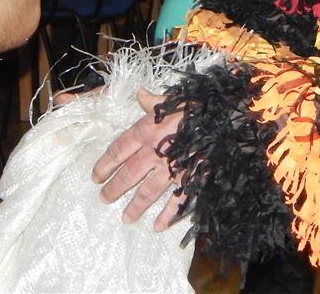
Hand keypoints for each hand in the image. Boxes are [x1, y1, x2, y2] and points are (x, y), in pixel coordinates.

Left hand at [91, 89, 184, 227]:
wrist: (224, 116)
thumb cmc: (196, 105)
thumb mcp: (171, 98)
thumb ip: (152, 101)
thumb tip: (139, 93)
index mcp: (147, 130)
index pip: (118, 150)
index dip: (105, 164)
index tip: (95, 177)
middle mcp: (154, 152)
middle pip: (128, 174)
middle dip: (114, 188)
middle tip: (103, 199)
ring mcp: (171, 168)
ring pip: (148, 192)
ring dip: (136, 207)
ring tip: (126, 218)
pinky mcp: (190, 178)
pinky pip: (176, 201)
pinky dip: (167, 215)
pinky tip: (159, 226)